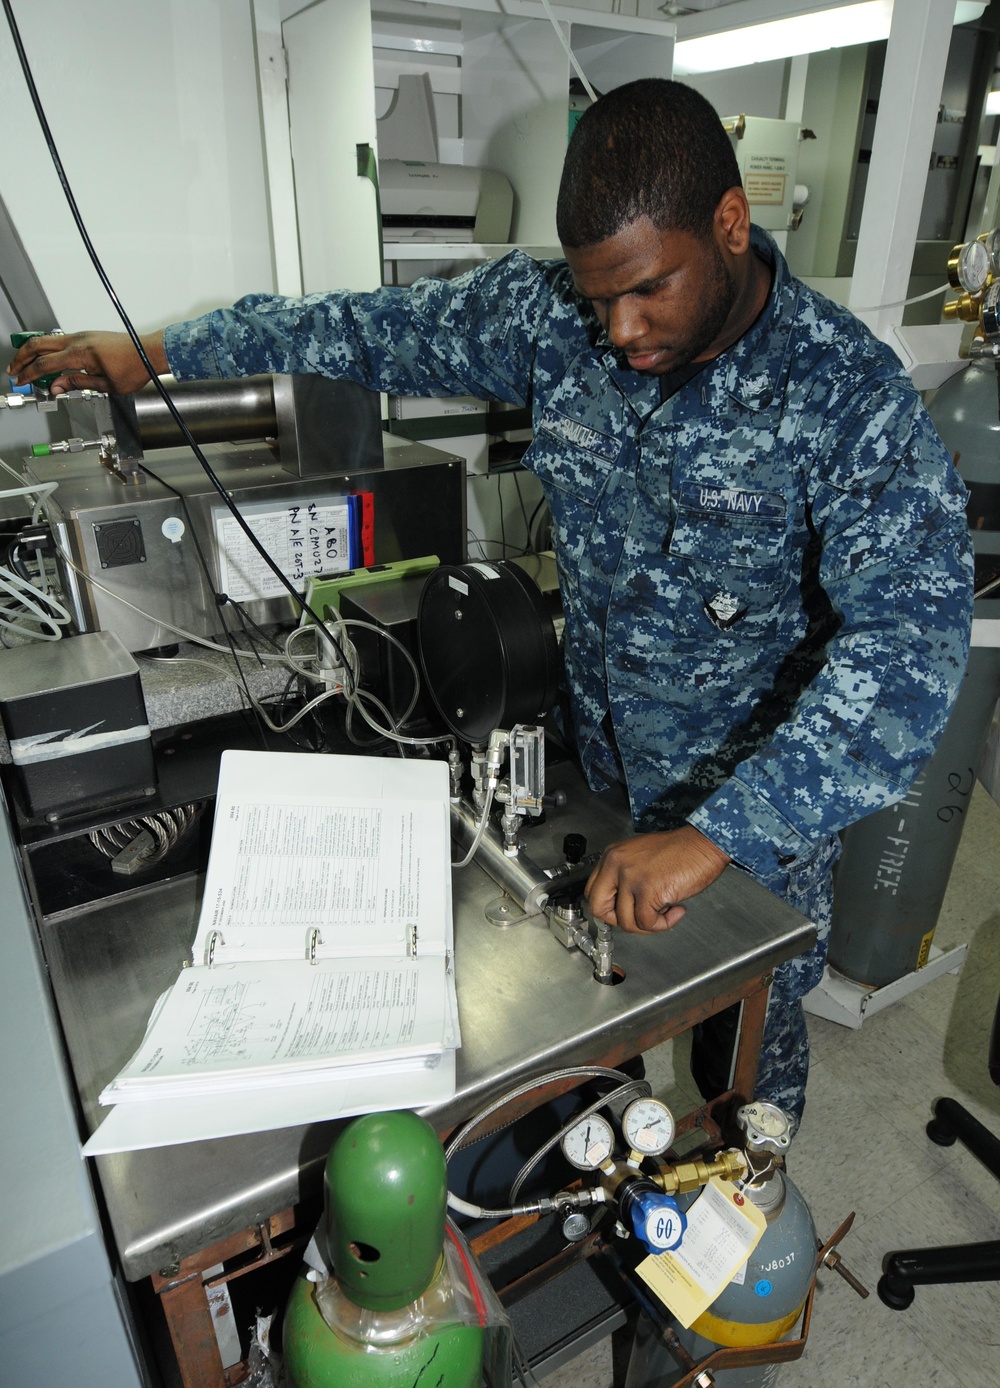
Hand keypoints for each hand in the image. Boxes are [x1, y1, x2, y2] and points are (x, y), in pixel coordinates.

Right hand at [7, 329, 167, 394]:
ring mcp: (81, 336)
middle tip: (14, 370)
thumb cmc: (133, 369)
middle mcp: (78, 341)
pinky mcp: (86, 336)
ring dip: (33, 351)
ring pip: (47, 340)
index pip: (45, 364)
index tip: (20, 381)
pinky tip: (46, 359)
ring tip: (26, 364)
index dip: (29, 374)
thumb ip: (77, 383)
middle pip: (38, 345)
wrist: (147, 353)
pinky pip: (60, 340)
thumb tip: (57, 387)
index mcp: (80, 354)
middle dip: (23, 358)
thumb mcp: (105, 385)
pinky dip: (47, 348)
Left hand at [585, 825, 730, 932]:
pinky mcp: (648, 890)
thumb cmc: (680, 850)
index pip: (593, 891)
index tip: (626, 911)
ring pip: (625, 921)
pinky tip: (676, 910)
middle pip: (598, 908)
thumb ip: (624, 877)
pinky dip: (664, 924)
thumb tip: (621, 906)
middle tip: (640, 918)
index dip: (609, 908)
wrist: (704, 844)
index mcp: (613, 856)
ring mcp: (631, 877)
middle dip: (619, 920)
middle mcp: (616, 864)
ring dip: (648, 924)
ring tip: (665, 911)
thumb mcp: (641, 857)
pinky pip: (647, 923)